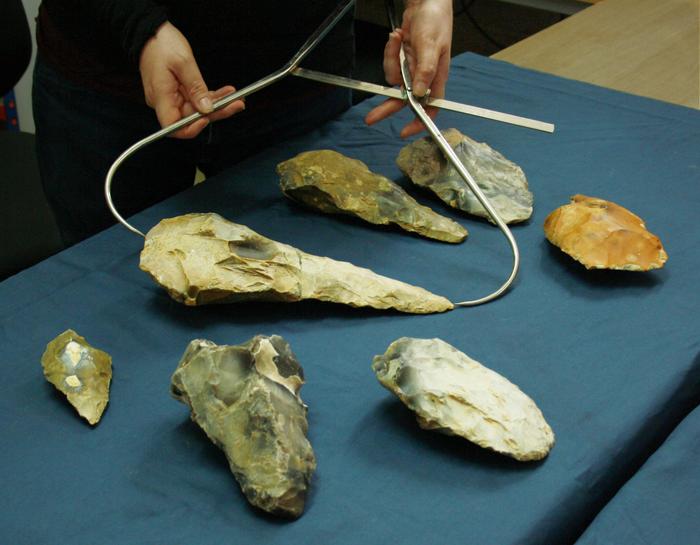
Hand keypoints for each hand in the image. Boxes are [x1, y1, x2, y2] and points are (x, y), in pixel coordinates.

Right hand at [139, 22, 244, 138]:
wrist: (150, 31)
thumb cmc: (161, 43)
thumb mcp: (183, 63)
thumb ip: (196, 88)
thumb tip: (206, 109)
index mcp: (161, 97)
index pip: (174, 127)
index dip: (191, 128)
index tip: (207, 119)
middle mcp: (165, 101)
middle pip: (191, 118)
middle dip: (216, 113)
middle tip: (237, 104)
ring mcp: (172, 97)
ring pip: (198, 109)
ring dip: (218, 105)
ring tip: (236, 98)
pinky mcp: (178, 92)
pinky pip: (197, 99)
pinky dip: (212, 97)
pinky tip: (226, 93)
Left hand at [365, 0, 452, 137]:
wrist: (425, 4)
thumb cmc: (435, 22)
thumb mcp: (431, 46)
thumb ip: (425, 70)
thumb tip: (418, 93)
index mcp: (436, 78)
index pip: (430, 107)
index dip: (419, 121)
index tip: (405, 131)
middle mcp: (423, 77)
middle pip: (404, 100)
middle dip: (387, 107)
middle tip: (370, 118)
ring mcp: (411, 69)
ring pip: (393, 79)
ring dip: (391, 59)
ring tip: (399, 38)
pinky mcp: (402, 60)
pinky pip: (389, 63)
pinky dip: (390, 50)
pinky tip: (398, 36)